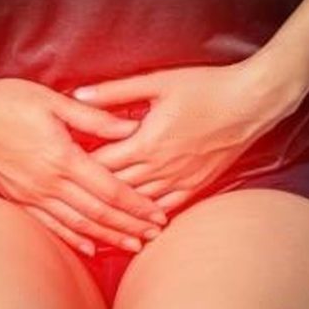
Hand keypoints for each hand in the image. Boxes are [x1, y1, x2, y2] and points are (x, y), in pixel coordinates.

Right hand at [0, 74, 167, 256]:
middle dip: (129, 226)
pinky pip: (50, 225)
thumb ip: (95, 117)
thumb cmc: (8, 99)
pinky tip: (89, 248)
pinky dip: (73, 239)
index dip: (137, 205)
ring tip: (132, 246)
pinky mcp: (17, 198)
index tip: (158, 214)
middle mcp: (48, 182)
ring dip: (108, 237)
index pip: (110, 189)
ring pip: (77, 224)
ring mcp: (31, 194)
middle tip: (155, 236)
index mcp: (63, 157)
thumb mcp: (55, 100)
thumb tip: (132, 126)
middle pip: (98, 213)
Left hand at [70, 59, 308, 214]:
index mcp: (146, 142)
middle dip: (91, 194)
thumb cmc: (205, 87)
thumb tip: (78, 93)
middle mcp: (160, 167)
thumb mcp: (157, 82)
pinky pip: (166, 209)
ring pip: (138, 205)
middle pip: (115, 188)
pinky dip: (148, 219)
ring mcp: (180, 180)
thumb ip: (115, 91)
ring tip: (92, 221)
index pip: (101, 163)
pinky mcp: (196, 185)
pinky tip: (136, 226)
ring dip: (116, 213)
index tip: (57, 168)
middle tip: (65, 198)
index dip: (77, 167)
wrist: (251, 103)